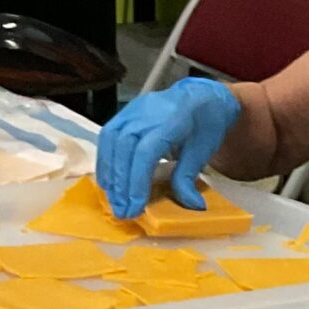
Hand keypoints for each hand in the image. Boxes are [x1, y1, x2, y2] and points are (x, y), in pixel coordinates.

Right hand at [96, 77, 239, 218]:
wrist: (200, 97)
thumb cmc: (203, 125)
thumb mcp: (202, 151)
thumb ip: (189, 177)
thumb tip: (193, 206)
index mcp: (172, 120)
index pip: (145, 152)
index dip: (137, 182)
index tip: (135, 207)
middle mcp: (147, 112)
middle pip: (124, 148)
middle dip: (121, 183)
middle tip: (122, 211)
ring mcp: (133, 110)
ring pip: (111, 141)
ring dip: (110, 174)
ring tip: (114, 199)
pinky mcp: (125, 113)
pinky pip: (108, 136)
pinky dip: (106, 160)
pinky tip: (108, 181)